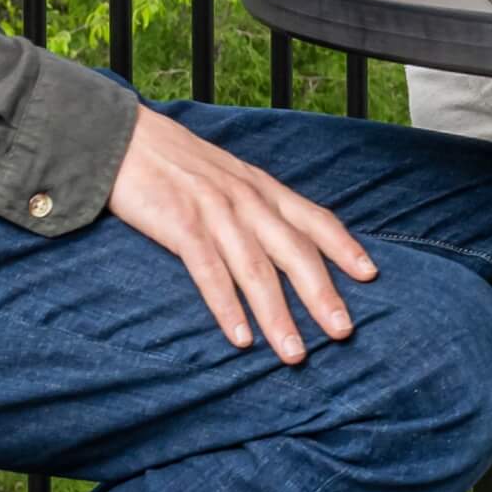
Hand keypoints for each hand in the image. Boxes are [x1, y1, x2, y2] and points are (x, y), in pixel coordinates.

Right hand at [107, 105, 377, 360]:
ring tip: (293, 354)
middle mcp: (245, 198)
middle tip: (343, 332)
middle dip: (322, 294)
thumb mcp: (224, 175)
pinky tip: (239, 338)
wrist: (121, 138)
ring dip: (278, 316)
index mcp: (259, 186)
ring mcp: (214, 211)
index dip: (343, 246)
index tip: (370, 274)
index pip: (313, 217)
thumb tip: (280, 237)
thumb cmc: (173, 162)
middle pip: (294, 251)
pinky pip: (210, 272)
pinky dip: (227, 307)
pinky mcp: (180, 224)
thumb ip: (253, 203)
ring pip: (256, 270)